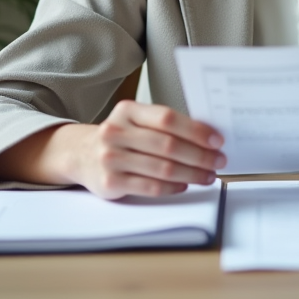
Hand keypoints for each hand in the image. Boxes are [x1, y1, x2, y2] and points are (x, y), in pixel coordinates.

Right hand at [68, 101, 225, 198]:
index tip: (216, 140)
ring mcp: (110, 158)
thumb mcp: (135, 120)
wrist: (80, 153)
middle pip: (168, 145)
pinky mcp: (110, 182)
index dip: (196, 130)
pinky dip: (173, 187)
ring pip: (162, 168)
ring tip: (207, 175)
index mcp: (127, 111)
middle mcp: (116, 132)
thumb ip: (164, 125)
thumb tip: (206, 136)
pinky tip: (185, 185)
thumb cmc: (120, 136)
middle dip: (199, 155)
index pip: (167, 119)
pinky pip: (150, 187)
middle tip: (218, 161)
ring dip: (191, 174)